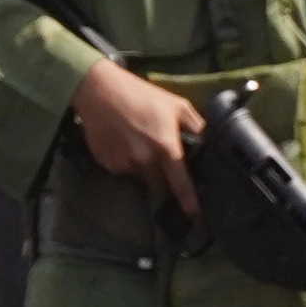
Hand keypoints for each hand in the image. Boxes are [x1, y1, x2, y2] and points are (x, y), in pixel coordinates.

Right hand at [64, 54, 202, 216]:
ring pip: (139, 177)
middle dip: (164, 181)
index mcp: (165, 147)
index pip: (181, 184)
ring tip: (139, 144)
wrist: (99, 90)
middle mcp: (144, 161)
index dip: (189, 203)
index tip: (196, 216)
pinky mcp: (106, 163)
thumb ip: (195, 125)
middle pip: (159, 185)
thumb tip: (207, 141)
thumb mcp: (176, 104)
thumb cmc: (140, 95)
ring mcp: (123, 164)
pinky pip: (121, 170)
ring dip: (144, 169)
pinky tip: (123, 142)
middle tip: (162, 163)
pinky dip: (125, 162)